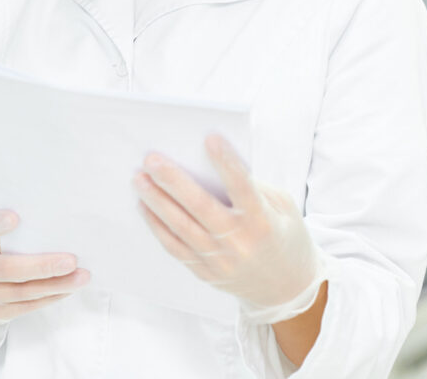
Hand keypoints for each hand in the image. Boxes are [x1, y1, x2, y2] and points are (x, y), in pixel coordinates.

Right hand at [0, 210, 89, 330]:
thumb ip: (10, 228)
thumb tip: (54, 218)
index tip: (14, 217)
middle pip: (5, 270)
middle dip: (42, 267)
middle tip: (72, 261)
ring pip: (19, 294)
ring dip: (54, 286)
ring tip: (80, 278)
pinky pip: (22, 309)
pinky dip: (47, 298)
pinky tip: (66, 289)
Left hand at [134, 135, 326, 323]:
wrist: (286, 289)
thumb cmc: (286, 237)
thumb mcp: (283, 207)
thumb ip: (254, 187)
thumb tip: (215, 166)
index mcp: (262, 221)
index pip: (242, 186)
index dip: (226, 162)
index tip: (210, 138)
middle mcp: (239, 242)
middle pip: (200, 206)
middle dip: (173, 180)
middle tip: (152, 160)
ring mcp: (220, 260)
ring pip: (181, 227)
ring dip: (157, 201)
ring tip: (140, 179)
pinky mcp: (205, 272)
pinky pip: (175, 247)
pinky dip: (158, 226)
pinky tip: (146, 207)